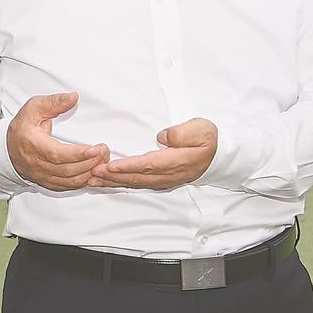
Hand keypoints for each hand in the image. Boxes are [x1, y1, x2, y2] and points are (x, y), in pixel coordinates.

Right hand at [6, 92, 108, 191]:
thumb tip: (73, 97)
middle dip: (89, 162)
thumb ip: (53, 102)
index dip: (77, 154)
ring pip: (69, 181)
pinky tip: (92, 171)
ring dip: (89, 172)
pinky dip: (83, 181)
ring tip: (102, 160)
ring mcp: (43, 176)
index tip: (94, 149)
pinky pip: (68, 186)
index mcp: (33, 145)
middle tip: (104, 152)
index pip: (57, 154)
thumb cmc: (22, 128)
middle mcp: (37, 164)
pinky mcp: (48, 183)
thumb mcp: (33, 108)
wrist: (8, 149)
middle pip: (67, 170)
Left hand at [89, 118, 217, 190]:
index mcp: (177, 161)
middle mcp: (168, 174)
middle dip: (113, 176)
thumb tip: (162, 136)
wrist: (220, 156)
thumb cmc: (208, 139)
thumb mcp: (201, 130)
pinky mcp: (160, 180)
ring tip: (92, 179)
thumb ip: (181, 133)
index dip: (128, 166)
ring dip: (113, 182)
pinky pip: (137, 183)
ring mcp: (164, 179)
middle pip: (137, 177)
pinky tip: (107, 181)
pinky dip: (121, 182)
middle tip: (93, 173)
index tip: (110, 166)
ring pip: (135, 182)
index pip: (148, 165)